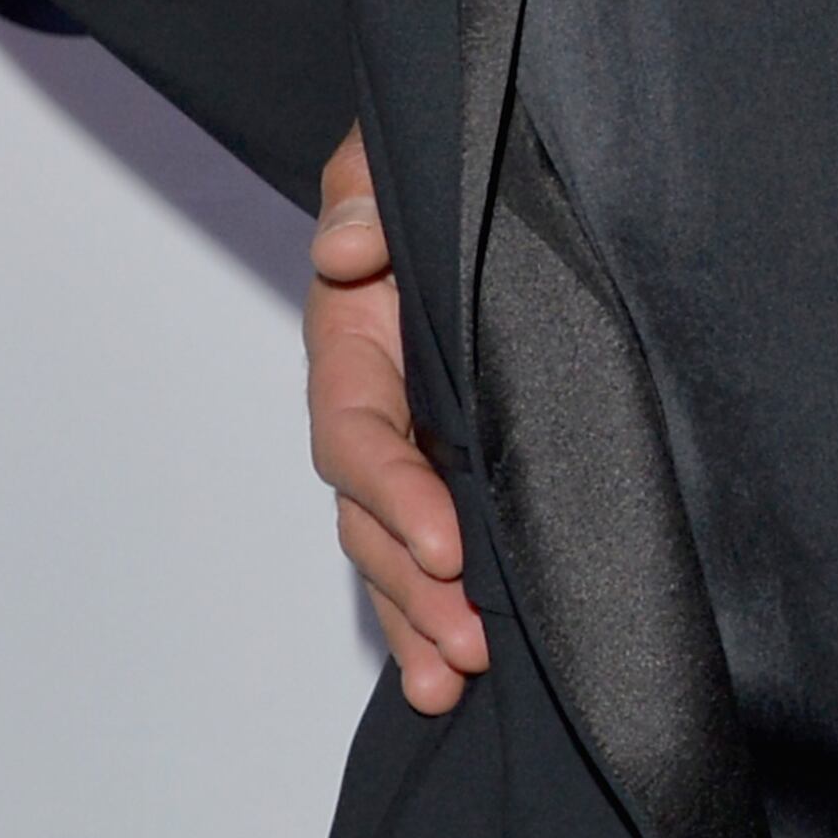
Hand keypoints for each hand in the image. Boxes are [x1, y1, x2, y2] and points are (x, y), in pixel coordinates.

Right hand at [310, 128, 485, 713]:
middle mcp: (376, 405)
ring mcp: (416, 442)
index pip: (357, 434)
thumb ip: (367, 194)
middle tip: (468, 644)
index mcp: (354, 343)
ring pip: (396, 550)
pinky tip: (457, 678)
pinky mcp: (460, 464)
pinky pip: (433, 548)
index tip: (450, 540)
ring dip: (421, 619)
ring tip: (457, 682)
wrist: (493, 169)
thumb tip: (344, 251)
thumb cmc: (442, 161)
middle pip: (371, 517)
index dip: (395, 492)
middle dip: (411, 586)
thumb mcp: (399, 156)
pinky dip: (437, 612)